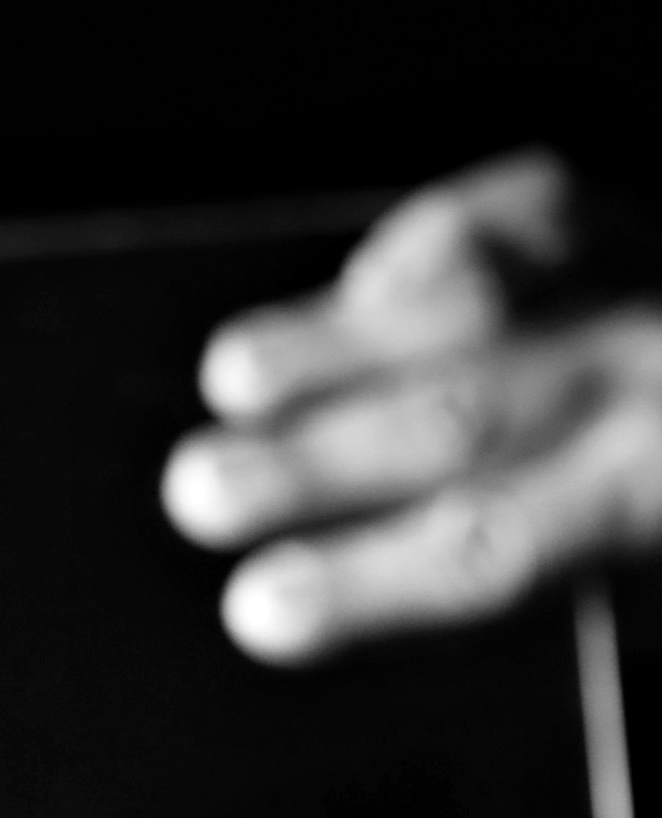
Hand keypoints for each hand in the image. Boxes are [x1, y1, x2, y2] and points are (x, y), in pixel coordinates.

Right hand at [160, 151, 661, 659]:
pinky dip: (440, 239)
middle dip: (315, 458)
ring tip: (233, 377)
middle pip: (459, 420)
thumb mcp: (642, 600)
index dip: (367, 582)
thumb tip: (331, 602)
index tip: (262, 608)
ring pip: (476, 302)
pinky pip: (530, 209)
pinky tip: (369, 286)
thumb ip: (512, 568)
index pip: (493, 549)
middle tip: (201, 489)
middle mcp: (646, 388)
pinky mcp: (617, 222)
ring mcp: (634, 287)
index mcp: (654, 506)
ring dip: (338, 340)